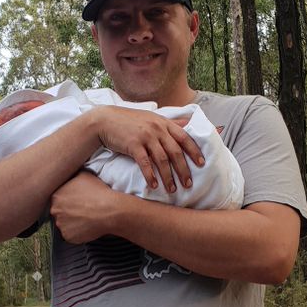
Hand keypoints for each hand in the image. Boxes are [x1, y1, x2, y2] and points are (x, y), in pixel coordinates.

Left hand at [50, 171, 117, 243]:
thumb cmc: (99, 192)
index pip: (57, 199)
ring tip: (86, 218)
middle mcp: (55, 211)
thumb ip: (72, 176)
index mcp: (56, 195)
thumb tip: (72, 174)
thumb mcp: (84, 175)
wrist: (109, 210)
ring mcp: (61, 225)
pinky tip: (87, 226)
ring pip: (64, 224)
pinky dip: (77, 232)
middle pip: (59, 212)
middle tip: (82, 210)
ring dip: (72, 222)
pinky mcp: (68, 237)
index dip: (67, 200)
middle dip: (68, 211)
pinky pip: (71, 235)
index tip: (76, 201)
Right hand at [89, 106, 204, 193]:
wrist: (105, 120)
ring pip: (162, 160)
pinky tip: (154, 186)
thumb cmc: (130, 120)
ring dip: (168, 177)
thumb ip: (170, 122)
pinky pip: (145, 163)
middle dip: (183, 170)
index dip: (194, 151)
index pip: (184, 137)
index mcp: (164, 123)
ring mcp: (145, 136)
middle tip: (189, 184)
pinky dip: (150, 176)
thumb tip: (189, 123)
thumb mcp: (152, 117)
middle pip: (175, 152)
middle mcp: (157, 129)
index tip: (202, 164)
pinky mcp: (133, 145)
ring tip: (172, 190)